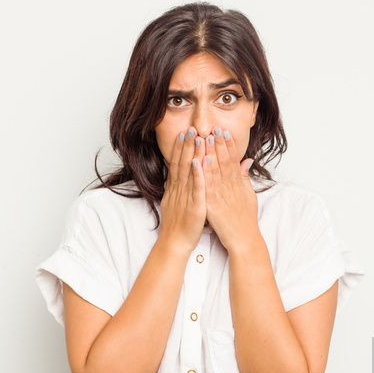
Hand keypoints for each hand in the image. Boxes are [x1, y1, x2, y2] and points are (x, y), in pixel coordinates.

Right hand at [159, 127, 206, 253]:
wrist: (174, 244)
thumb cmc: (178, 226)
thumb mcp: (175, 204)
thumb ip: (178, 190)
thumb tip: (178, 178)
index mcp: (175, 190)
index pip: (177, 165)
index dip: (180, 149)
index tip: (183, 134)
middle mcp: (179, 190)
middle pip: (182, 164)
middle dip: (186, 145)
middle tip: (190, 128)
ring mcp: (185, 197)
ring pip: (189, 172)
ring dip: (192, 154)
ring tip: (196, 137)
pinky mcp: (194, 206)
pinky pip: (196, 188)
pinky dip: (197, 175)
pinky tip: (199, 162)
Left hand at [202, 127, 258, 250]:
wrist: (244, 239)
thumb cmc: (245, 220)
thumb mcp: (248, 195)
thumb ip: (245, 177)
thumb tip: (246, 161)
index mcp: (237, 185)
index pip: (232, 160)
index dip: (228, 145)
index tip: (224, 132)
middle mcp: (229, 188)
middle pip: (224, 162)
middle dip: (219, 144)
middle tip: (215, 128)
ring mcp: (221, 196)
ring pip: (215, 170)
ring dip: (210, 153)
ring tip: (206, 137)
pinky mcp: (213, 205)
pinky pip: (207, 186)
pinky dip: (204, 173)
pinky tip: (200, 160)